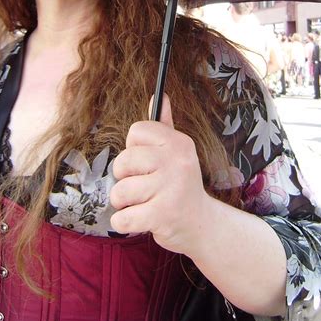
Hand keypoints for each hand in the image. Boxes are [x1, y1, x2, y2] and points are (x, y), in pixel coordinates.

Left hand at [110, 94, 209, 254]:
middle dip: (124, 178)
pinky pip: (122, 218)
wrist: (201, 224)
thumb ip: (164, 126)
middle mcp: (177, 161)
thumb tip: (159, 95)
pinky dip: (124, 223)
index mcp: (178, 142)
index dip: (133, 148)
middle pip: (123, 160)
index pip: (135, 131)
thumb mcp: (177, 152)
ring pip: (120, 191)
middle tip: (143, 187)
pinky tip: (141, 220)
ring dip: (124, 203)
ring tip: (142, 204)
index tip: (146, 162)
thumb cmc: (181, 184)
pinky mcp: (162, 215)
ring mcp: (171, 188)